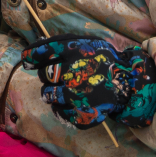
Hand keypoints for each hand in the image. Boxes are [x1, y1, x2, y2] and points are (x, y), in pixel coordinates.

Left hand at [21, 35, 155, 129]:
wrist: (128, 83)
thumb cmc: (102, 60)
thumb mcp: (86, 42)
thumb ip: (62, 42)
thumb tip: (34, 48)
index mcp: (74, 52)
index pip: (42, 52)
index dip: (31, 56)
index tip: (27, 60)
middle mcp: (73, 73)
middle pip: (43, 74)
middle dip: (46, 74)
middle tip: (57, 75)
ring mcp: (77, 96)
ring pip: (47, 95)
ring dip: (50, 92)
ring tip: (64, 89)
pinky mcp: (82, 114)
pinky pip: (59, 112)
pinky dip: (62, 108)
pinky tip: (72, 102)